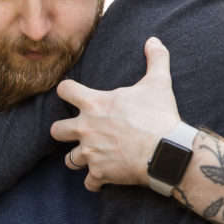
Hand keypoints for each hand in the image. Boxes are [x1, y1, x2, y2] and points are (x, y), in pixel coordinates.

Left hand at [51, 37, 180, 190]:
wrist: (166, 151)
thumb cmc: (159, 116)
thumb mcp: (158, 83)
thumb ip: (155, 59)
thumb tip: (154, 40)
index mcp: (95, 104)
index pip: (64, 90)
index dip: (67, 90)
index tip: (73, 93)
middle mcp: (86, 129)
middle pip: (56, 130)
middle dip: (64, 131)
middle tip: (78, 131)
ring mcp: (90, 153)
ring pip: (69, 160)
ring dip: (78, 158)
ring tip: (90, 156)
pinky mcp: (99, 174)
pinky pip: (88, 183)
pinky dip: (94, 181)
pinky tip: (102, 178)